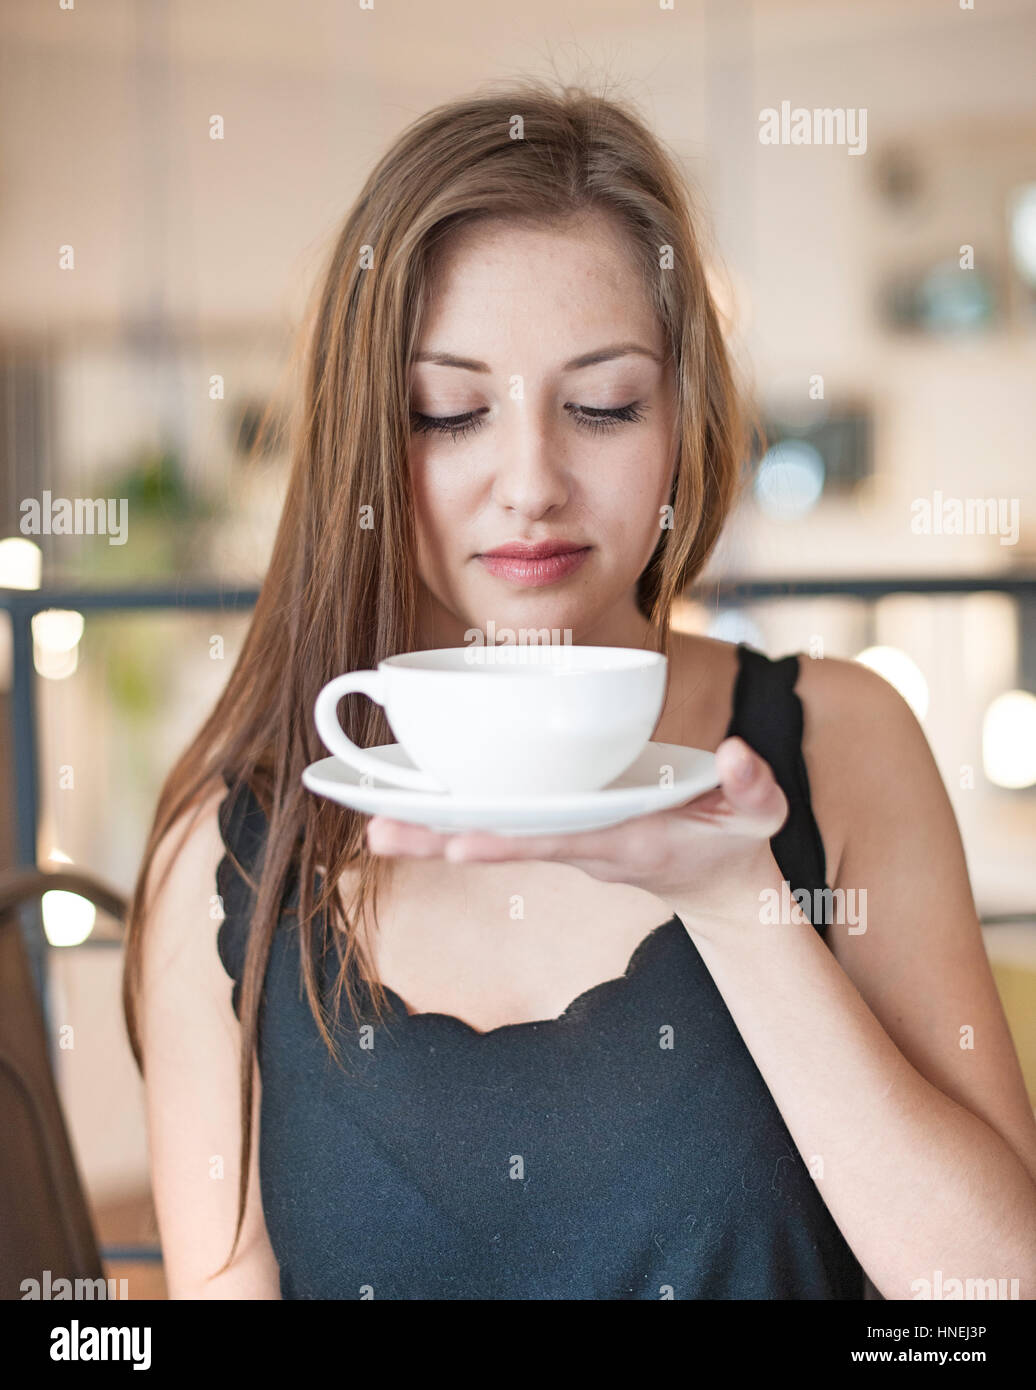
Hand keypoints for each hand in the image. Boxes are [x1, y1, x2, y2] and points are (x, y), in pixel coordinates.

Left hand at [365, 737, 792, 939]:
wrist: (718, 884)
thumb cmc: (736, 841)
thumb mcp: (761, 814)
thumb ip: (752, 786)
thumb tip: (737, 753)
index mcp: (627, 841)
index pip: (562, 839)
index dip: (512, 841)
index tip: (461, 841)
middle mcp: (585, 845)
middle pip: (506, 841)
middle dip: (442, 839)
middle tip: (376, 832)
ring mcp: (568, 840)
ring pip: (495, 834)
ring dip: (433, 832)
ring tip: (371, 826)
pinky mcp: (562, 830)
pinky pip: (504, 823)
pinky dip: (457, 817)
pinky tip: (412, 807)